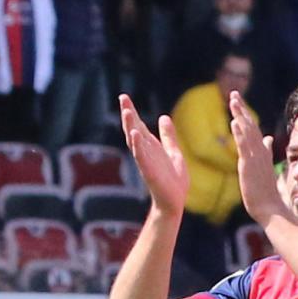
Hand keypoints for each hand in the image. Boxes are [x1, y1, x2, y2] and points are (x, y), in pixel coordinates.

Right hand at [116, 92, 187, 215]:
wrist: (174, 201)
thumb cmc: (174, 180)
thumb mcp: (173, 151)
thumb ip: (168, 135)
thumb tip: (164, 117)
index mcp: (151, 146)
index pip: (139, 125)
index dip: (132, 112)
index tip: (124, 97)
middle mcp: (145, 152)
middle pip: (134, 129)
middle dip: (128, 114)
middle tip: (122, 98)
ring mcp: (145, 161)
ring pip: (135, 141)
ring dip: (130, 126)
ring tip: (127, 111)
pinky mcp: (149, 171)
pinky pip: (141, 156)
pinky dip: (137, 145)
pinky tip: (134, 134)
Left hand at [226, 89, 283, 226]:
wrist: (270, 207)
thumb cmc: (266, 191)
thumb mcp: (264, 167)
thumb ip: (266, 151)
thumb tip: (268, 138)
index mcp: (262, 151)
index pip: (254, 129)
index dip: (246, 116)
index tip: (239, 104)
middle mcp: (260, 151)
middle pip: (251, 125)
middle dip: (242, 109)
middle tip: (233, 94)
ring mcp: (255, 157)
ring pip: (248, 132)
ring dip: (240, 115)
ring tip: (232, 100)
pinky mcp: (249, 165)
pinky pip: (244, 146)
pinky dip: (240, 133)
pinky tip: (235, 121)